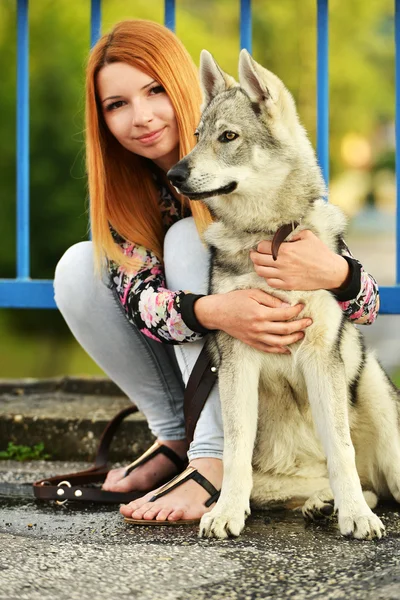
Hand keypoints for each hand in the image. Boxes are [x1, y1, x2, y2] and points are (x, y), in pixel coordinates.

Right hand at [194, 289, 311, 353]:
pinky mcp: (252, 342)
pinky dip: (280, 350)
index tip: (302, 306)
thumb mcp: (253, 293)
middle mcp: (259, 327)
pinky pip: (268, 349)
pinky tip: (288, 349)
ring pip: (280, 342)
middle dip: (300, 325)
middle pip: (285, 329)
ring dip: (293, 339)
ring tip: (301, 334)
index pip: (284, 314)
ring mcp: (255, 337)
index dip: (296, 310)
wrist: (218, 313)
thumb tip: (286, 306)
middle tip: (309, 321)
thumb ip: (271, 300)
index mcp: (260, 313)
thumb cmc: (234, 300)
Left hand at [249, 229, 349, 290]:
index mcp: (285, 249)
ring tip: (261, 264)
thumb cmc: (320, 253)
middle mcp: (282, 263)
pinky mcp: (288, 285)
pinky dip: (267, 277)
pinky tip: (271, 274)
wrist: (330, 271)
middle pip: (257, 259)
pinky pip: (270, 282)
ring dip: (258, 266)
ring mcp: (284, 275)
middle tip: (255, 254)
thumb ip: (293, 233)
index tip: (261, 246)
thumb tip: (282, 234)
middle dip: (254, 255)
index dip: (260, 245)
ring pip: (261, 271)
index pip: (262, 247)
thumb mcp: (308, 236)